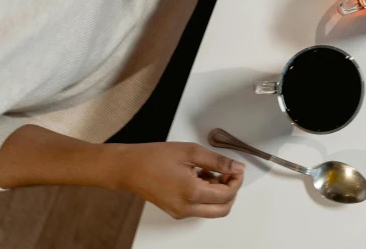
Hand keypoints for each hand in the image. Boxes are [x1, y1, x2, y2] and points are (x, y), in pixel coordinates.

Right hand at [117, 142, 244, 218]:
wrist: (128, 167)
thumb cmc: (155, 157)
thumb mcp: (191, 152)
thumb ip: (218, 161)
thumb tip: (237, 168)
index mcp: (192, 193)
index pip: (227, 195)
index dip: (236, 180)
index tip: (236, 168)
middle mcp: (187, 209)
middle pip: (223, 209)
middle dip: (231, 190)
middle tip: (227, 172)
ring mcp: (180, 212)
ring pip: (212, 210)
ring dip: (218, 193)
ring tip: (209, 171)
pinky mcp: (176, 211)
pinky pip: (200, 208)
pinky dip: (206, 195)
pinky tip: (199, 177)